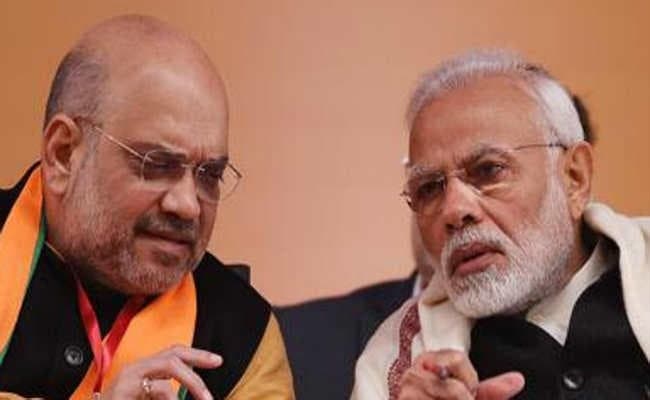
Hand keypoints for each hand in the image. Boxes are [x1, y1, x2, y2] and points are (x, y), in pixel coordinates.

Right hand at [101, 345, 222, 399]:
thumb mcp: (147, 396)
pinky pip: (157, 391)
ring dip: (187, 389)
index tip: (218, 360)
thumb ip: (165, 393)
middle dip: (197, 366)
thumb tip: (194, 391)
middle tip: (209, 393)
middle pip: (173, 356)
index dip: (197, 354)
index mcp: (143, 368)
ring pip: (166, 379)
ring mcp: (126, 381)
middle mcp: (134, 369)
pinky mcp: (120, 394)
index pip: (174, 352)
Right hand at [398, 349, 523, 399]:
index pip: (458, 358)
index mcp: (428, 361)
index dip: (471, 380)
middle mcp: (412, 374)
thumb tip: (518, 379)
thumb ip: (490, 390)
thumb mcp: (469, 397)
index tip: (468, 393)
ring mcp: (407, 394)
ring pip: (454, 397)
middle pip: (456, 389)